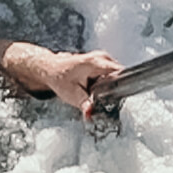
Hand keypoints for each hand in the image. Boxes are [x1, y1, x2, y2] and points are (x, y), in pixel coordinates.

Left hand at [0, 40, 122, 119]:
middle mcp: (102, 58)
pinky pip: (110, 74)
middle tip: (98, 97)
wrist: (50, 69)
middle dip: (113, 90)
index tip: (119, 98)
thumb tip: (91, 114)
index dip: (122, 87)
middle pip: (119, 77)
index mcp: (97, 63)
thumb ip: (84, 105)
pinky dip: (104, 83)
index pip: (121, 74)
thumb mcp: (72, 95)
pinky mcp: (101, 62)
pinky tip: (92, 87)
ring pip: (115, 76)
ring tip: (92, 91)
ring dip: (108, 86)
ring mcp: (103, 58)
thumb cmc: (59, 78)